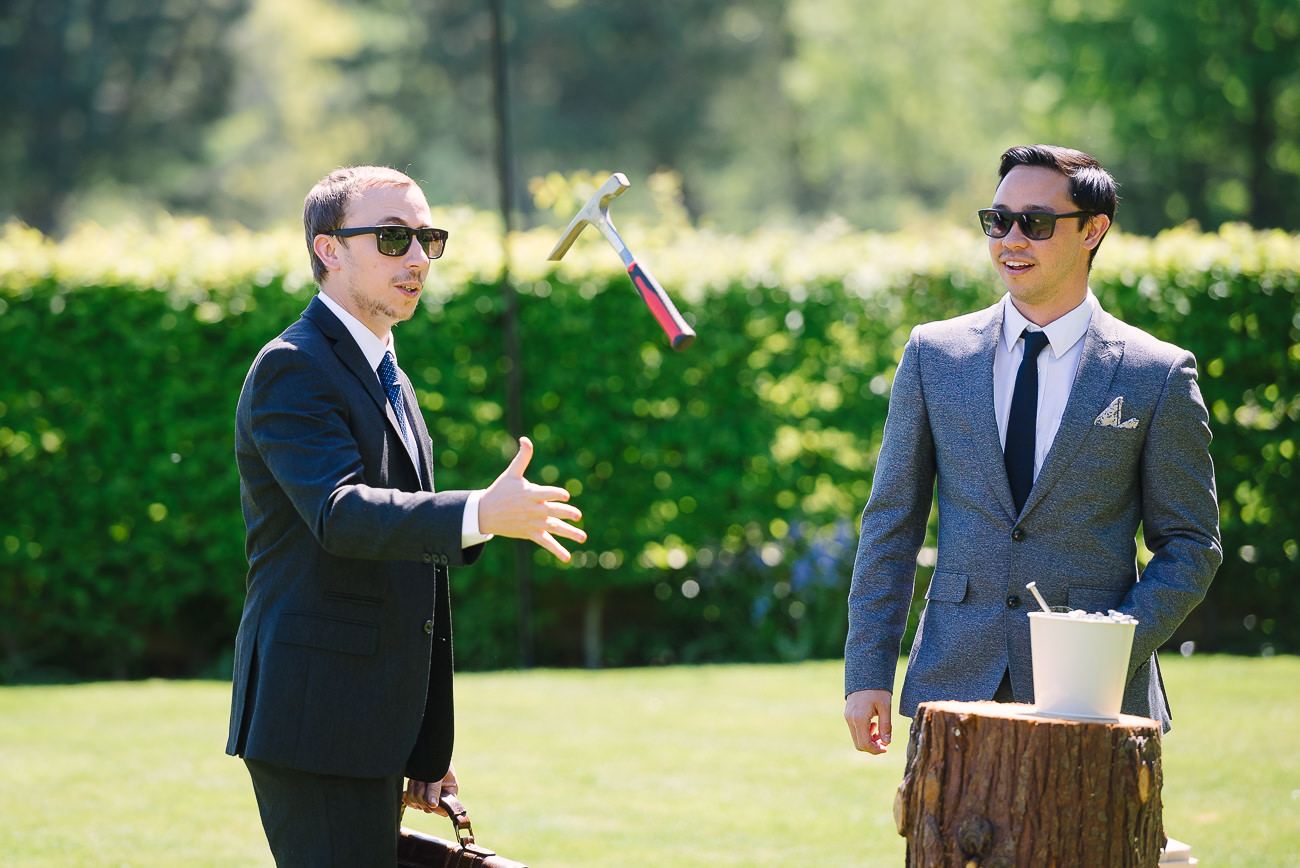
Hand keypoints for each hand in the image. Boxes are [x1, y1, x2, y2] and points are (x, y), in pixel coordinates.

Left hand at [404, 761, 457, 815]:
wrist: (428, 751)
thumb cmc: (437, 760)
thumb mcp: (438, 773)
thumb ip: (435, 789)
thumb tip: (433, 805)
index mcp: (449, 793)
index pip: (444, 810)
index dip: (435, 808)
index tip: (430, 799)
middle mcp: (439, 797)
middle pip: (427, 808)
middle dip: (422, 793)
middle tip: (423, 781)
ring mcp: (428, 797)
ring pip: (416, 804)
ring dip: (414, 790)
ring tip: (418, 778)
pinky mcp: (418, 794)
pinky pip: (410, 801)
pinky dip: (408, 793)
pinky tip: (411, 783)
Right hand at [478, 436, 586, 561]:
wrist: (485, 513)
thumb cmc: (500, 490)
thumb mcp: (511, 473)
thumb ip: (522, 457)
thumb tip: (525, 439)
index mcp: (530, 494)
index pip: (546, 493)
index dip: (556, 494)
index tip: (566, 495)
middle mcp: (533, 509)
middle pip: (552, 511)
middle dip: (566, 513)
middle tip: (578, 516)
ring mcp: (533, 523)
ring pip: (553, 528)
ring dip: (568, 533)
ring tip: (583, 537)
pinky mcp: (530, 533)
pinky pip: (545, 543)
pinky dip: (556, 550)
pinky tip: (567, 557)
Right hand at [845, 689, 892, 754]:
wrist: (864, 675)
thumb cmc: (877, 690)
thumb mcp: (885, 706)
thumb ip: (886, 725)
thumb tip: (887, 742)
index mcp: (859, 718)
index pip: (864, 744)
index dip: (875, 750)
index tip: (886, 748)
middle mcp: (850, 719)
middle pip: (859, 744)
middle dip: (872, 746)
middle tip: (884, 741)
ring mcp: (847, 717)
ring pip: (856, 738)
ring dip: (869, 740)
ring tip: (880, 731)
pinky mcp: (848, 715)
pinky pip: (854, 730)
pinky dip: (864, 733)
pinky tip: (873, 724)